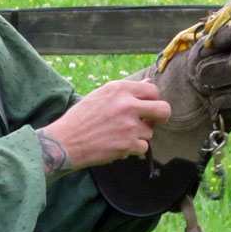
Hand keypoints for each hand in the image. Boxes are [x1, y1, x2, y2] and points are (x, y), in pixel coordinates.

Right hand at [88, 13, 230, 216]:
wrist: (66, 141)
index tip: (147, 106)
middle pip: (164, 110)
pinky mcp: (128, 145)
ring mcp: (129, 126)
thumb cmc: (82, 117)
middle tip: (151, 121)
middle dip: (160, 117)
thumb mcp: (102, 95)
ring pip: (150, 132)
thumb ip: (128, 90)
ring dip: (139, 135)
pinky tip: (118, 145)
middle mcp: (127, 105)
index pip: (153, 90)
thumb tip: (149, 83)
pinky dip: (133, 148)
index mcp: (120, 88)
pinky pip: (143, 147)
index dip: (153, 100)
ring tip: (119, 134)